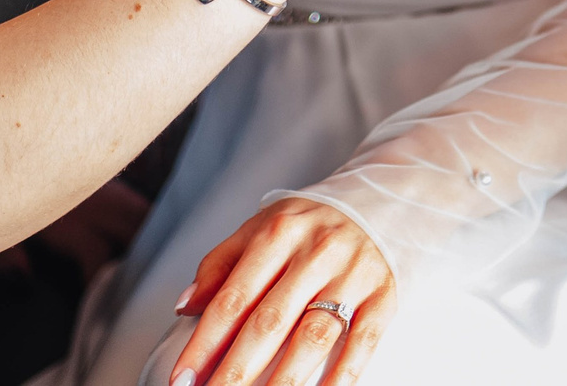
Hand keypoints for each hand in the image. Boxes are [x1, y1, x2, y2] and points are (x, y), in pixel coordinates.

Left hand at [169, 197, 391, 385]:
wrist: (384, 199)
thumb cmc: (312, 224)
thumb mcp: (263, 226)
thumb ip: (221, 263)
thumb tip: (186, 306)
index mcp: (277, 233)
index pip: (232, 298)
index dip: (204, 343)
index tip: (182, 379)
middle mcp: (315, 253)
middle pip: (269, 323)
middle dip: (236, 370)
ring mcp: (353, 275)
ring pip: (312, 337)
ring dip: (283, 382)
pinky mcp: (383, 296)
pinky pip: (361, 343)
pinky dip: (341, 378)